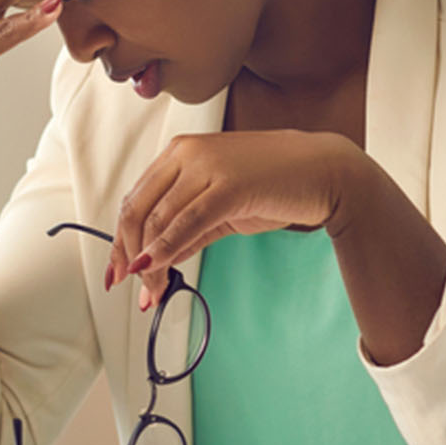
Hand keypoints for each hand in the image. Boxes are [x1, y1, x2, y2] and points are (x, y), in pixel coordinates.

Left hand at [106, 131, 362, 309]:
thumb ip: (187, 228)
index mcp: (179, 152)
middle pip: (137, 210)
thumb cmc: (276, 184)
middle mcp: (186, 153)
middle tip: (133, 287)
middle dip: (129, 254)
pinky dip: (168, 249)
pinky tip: (161, 270)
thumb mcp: (221, 206)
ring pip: (159, 219)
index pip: (135, 199)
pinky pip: (187, 222)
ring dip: (150, 262)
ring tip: (153, 291)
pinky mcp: (229, 185)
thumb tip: (156, 259)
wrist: (327, 172)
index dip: (120, 239)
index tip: (118, 270)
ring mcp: (207, 166)